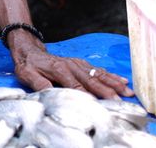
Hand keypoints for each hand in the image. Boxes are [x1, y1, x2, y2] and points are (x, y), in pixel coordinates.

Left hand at [8, 31, 132, 98]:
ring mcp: (78, 63)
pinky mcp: (81, 63)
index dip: (87, 95)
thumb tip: (49, 91)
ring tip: (128, 91)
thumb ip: (39, 83)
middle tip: (120, 100)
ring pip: (99, 74)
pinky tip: (123, 80)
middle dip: (107, 91)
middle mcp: (71, 65)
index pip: (75, 85)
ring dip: (114, 83)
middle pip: (92, 80)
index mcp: (59, 69)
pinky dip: (111, 75)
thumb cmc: (28, 65)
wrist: (29, 50)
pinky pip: (98, 69)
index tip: (98, 105)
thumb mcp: (27, 75)